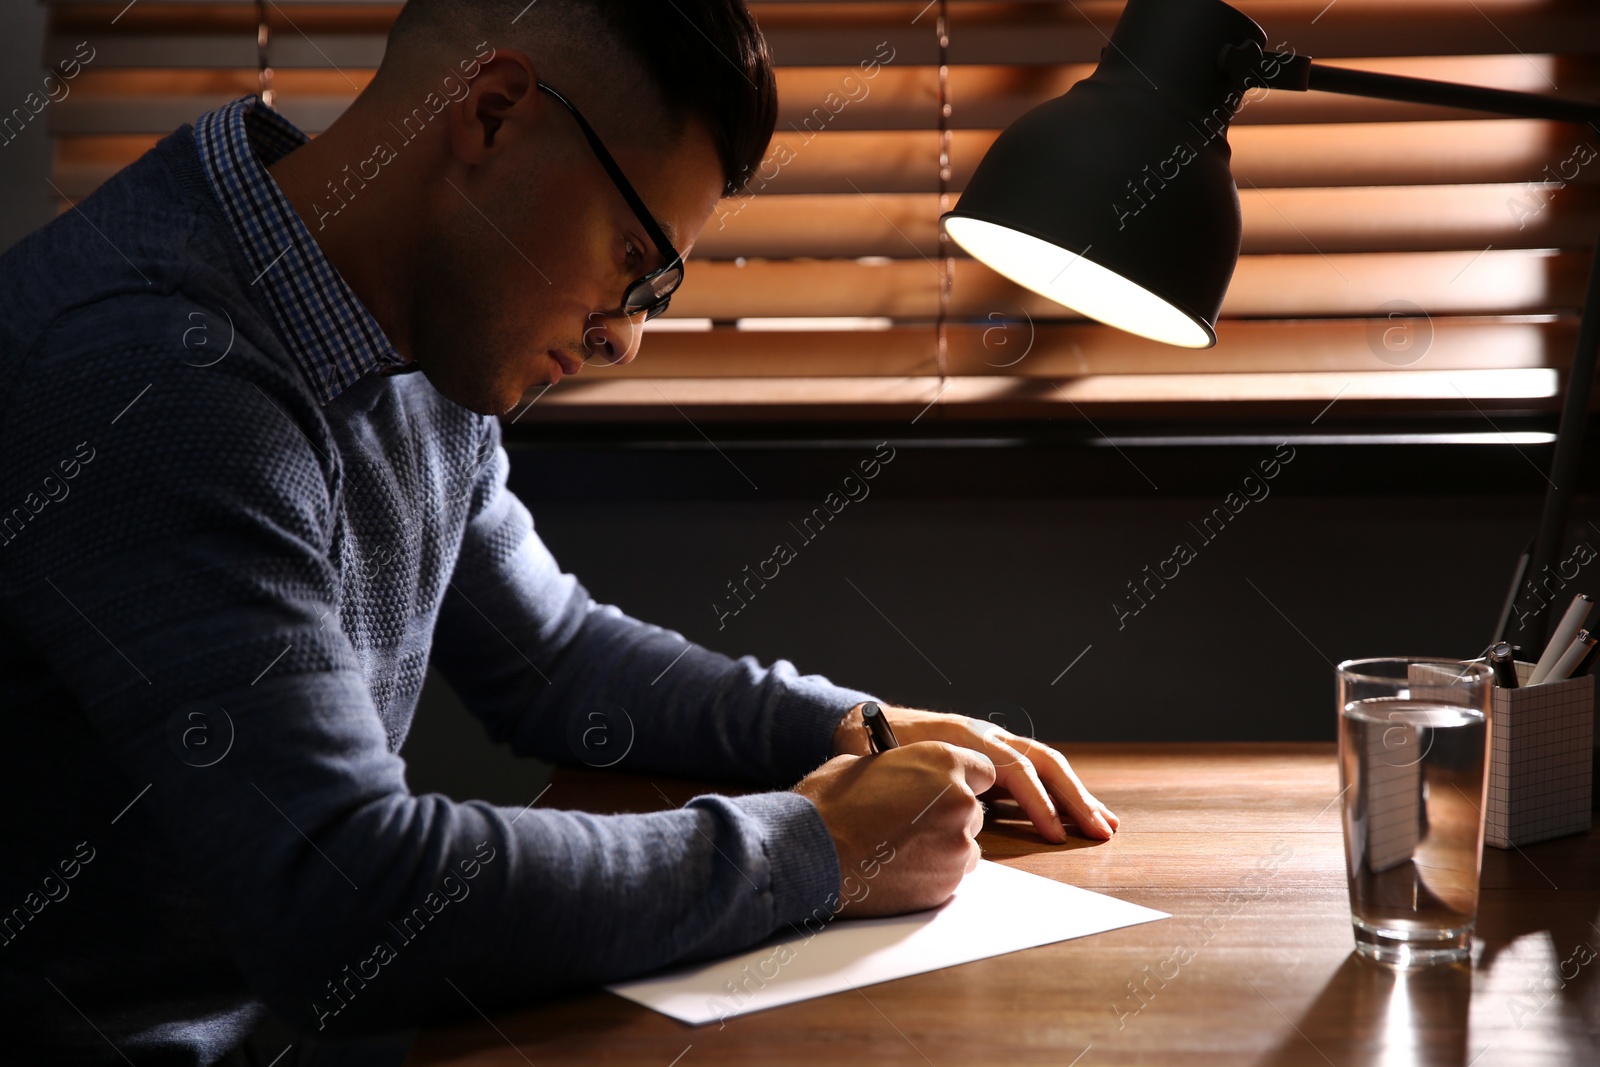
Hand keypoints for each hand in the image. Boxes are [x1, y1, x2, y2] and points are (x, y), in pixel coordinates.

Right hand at [792, 741, 994, 917]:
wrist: (809, 853)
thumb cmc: (828, 805)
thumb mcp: (865, 764)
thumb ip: (902, 769)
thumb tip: (906, 776)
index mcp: (941, 763)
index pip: (982, 770)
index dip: (962, 780)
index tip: (948, 789)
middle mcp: (958, 801)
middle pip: (972, 811)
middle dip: (947, 816)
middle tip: (912, 822)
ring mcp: (955, 846)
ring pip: (963, 846)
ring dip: (941, 846)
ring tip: (899, 848)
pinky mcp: (945, 884)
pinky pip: (949, 876)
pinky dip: (930, 874)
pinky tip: (897, 868)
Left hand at [832, 703, 1119, 844]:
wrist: (858, 719)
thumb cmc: (867, 749)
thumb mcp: (885, 764)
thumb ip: (913, 783)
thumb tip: (941, 814)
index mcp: (962, 736)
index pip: (1013, 768)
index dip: (1035, 802)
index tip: (1052, 834)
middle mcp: (984, 734)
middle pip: (1041, 761)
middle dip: (1073, 797)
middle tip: (1098, 830)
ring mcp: (991, 741)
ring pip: (1045, 762)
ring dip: (1077, 794)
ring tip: (1106, 823)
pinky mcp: (991, 753)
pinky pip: (1033, 769)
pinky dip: (1059, 791)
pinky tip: (1078, 813)